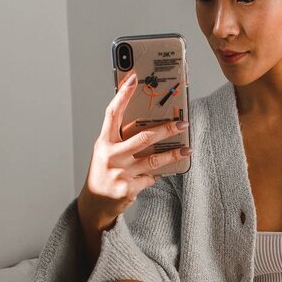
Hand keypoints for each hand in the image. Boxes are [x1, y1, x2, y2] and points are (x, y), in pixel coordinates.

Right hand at [81, 71, 190, 223]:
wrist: (95, 203)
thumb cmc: (104, 172)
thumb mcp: (106, 152)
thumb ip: (121, 138)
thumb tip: (149, 122)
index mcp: (104, 142)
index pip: (113, 113)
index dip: (122, 94)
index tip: (133, 78)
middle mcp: (111, 156)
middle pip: (143, 137)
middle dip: (166, 129)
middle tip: (182, 123)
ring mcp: (120, 173)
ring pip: (153, 159)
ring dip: (173, 154)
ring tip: (187, 149)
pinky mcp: (128, 189)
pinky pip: (150, 178)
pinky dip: (156, 175)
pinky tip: (160, 173)